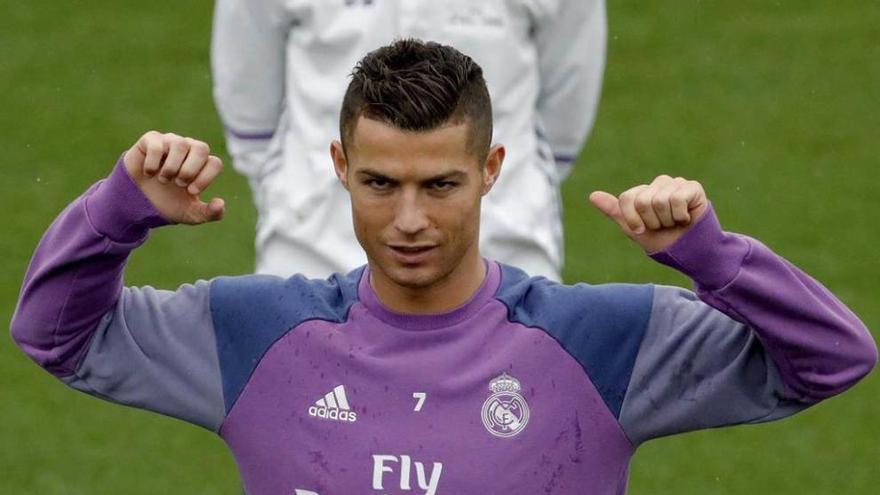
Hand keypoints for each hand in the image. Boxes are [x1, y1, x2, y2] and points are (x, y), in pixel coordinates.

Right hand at [123, 131, 224, 224]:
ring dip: (172, 166)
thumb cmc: (168, 203)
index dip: (205, 178)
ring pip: (180, 143)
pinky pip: (157, 144)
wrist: (138, 201)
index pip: (214, 163)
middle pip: (202, 148)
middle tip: (179, 183)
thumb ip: (210, 213)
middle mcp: (189, 150)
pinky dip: (153, 161)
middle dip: (191, 169)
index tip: (191, 192)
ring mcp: (170, 142)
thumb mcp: (191, 214)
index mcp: (202, 165)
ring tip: (164, 179)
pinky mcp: (151, 140)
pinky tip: (149, 173)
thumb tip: (220, 204)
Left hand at [589, 175, 708, 252]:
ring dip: (667, 220)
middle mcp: (658, 184)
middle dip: (652, 221)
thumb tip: (592, 195)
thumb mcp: (634, 229)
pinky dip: (680, 215)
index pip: (627, 198)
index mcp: (642, 192)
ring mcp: (676, 184)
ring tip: (675, 223)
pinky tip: (686, 218)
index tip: (643, 229)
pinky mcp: (693, 187)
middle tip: (663, 226)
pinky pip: (677, 199)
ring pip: (660, 200)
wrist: (689, 252)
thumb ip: (615, 211)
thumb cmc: (662, 240)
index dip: (633, 219)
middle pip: (643, 201)